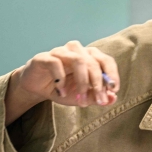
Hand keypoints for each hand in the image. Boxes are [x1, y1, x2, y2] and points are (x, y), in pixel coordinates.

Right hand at [5, 41, 119, 124]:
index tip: (114, 90)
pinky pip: (55, 63)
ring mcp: (60, 52)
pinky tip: (61, 91)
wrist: (37, 89)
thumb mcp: (82, 97)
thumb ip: (97, 97)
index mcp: (89, 57)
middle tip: (99, 100)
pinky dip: (61, 79)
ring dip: (83, 81)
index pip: (106, 60)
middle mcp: (76, 51)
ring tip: (81, 97)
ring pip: (78, 60)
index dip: (112, 74)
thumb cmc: (63, 89)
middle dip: (98, 84)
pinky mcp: (43, 57)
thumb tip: (113, 98)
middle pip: (93, 62)